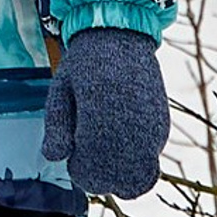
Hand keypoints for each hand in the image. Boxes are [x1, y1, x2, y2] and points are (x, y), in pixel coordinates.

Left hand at [44, 28, 170, 199]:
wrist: (120, 36)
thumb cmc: (83, 65)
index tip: (72, 154)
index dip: (80, 171)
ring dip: (120, 171)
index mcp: (100, 118)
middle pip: (117, 180)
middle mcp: (131, 128)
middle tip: (86, 151)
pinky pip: (150, 160)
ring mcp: (151, 129)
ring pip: (138, 175)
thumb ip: (56, 127)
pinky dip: (135, 158)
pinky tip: (121, 135)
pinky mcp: (162, 126)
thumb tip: (54, 158)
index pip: (92, 171)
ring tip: (104, 143)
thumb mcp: (60, 91)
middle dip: (99, 176)